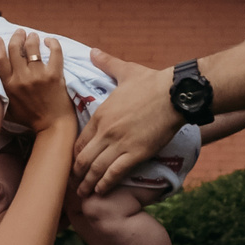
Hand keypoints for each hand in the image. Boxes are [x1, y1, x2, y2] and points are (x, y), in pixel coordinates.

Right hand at [0, 30, 72, 129]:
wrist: (53, 126)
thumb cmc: (30, 119)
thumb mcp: (8, 110)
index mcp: (9, 85)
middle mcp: (22, 78)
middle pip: (15, 48)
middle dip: (16, 36)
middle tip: (20, 33)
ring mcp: (39, 76)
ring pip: (32, 47)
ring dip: (32, 38)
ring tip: (33, 35)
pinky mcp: (55, 75)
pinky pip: (54, 52)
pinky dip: (52, 43)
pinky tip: (50, 41)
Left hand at [73, 68, 185, 195]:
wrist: (173, 94)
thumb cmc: (151, 82)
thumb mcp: (125, 70)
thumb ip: (106, 63)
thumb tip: (93, 51)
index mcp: (101, 114)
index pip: (78, 139)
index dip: (72, 154)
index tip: (71, 163)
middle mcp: (106, 131)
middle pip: (83, 158)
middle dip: (76, 173)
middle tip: (73, 184)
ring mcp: (120, 143)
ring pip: (96, 169)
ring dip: (88, 183)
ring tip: (83, 194)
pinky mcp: (136, 153)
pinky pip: (115, 173)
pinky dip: (106, 184)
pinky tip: (101, 191)